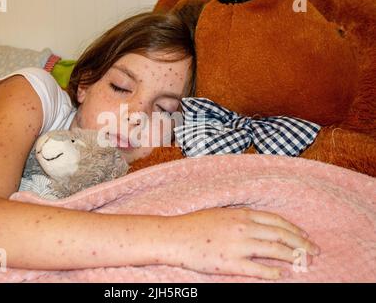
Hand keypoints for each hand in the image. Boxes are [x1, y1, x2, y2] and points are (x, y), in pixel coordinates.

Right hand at [165, 207, 320, 279]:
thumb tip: (260, 225)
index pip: (277, 221)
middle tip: (314, 252)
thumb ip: (242, 218)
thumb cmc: (195, 224)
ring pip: (275, 251)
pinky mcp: (231, 263)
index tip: (305, 237)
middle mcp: (244, 228)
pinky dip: (273, 272)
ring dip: (294, 257)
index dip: (295, 230)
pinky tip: (282, 275)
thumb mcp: (221, 213)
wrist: (175, 236)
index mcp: (242, 214)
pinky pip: (258, 269)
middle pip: (282, 236)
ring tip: (304, 263)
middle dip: (302, 244)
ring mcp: (239, 246)